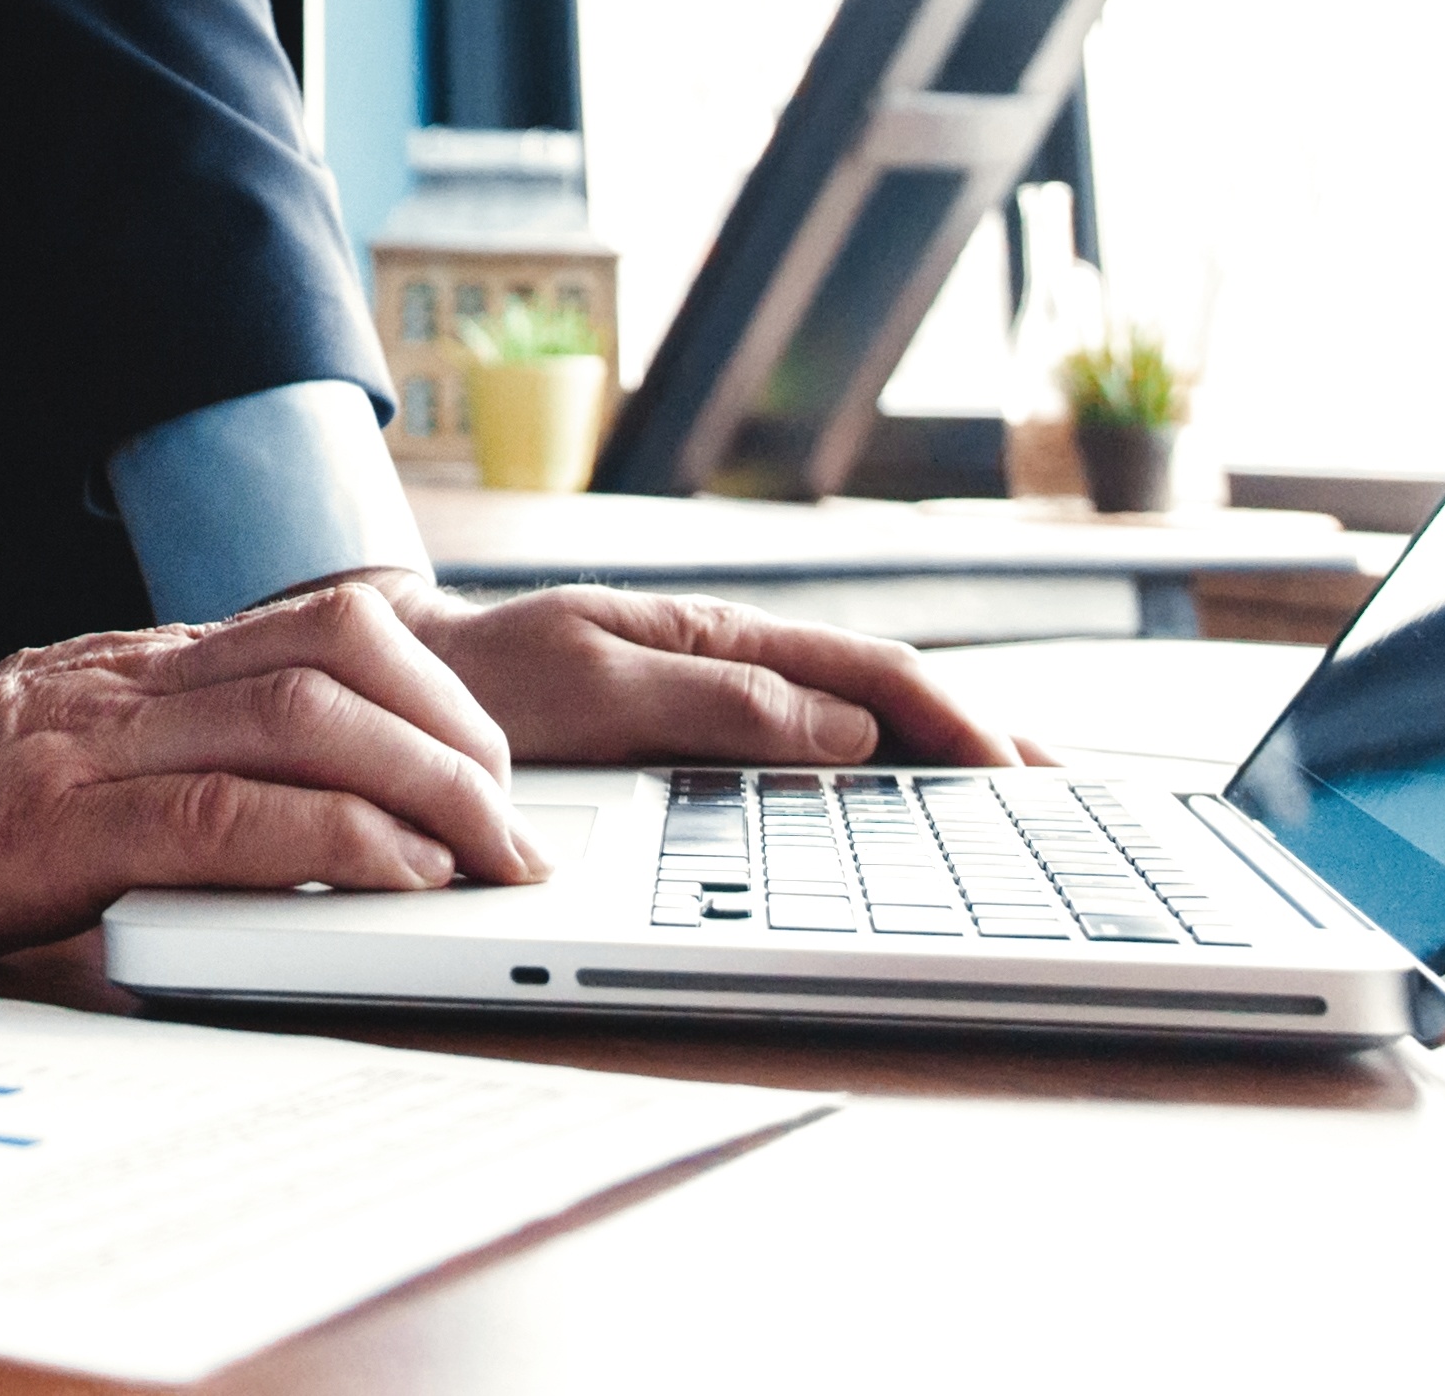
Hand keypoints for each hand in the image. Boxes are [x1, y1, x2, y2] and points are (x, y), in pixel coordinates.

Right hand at [0, 557, 548, 955]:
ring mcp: (101, 739)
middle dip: (469, 731)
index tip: (505, 771)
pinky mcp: (63, 817)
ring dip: (436, 787)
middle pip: (356, 645)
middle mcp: (138, 680)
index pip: (335, 623)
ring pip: (320, 712)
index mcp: (145, 666)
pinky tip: (393, 880)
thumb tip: (306, 830)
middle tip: (516, 825)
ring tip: (486, 862)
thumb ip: (168, 768)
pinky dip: (340, 838)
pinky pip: (234, 808)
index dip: (446, 685)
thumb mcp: (65, 759)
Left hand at [375, 576, 1050, 770]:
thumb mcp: (586, 683)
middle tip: (1059, 790)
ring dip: (938, 758)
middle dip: (975, 737)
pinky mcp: (688, 742)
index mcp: (714, 638)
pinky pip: (802, 756)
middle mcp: (725, 663)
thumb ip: (712, 699)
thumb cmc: (474, 679)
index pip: (865, 671)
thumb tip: (843, 730)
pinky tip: (906, 806)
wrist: (386, 679)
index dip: (950, 716)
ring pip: (852, 725)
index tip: (1012, 765)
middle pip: (881, 696)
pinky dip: (876, 774)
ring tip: (1014, 801)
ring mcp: (712, 700)